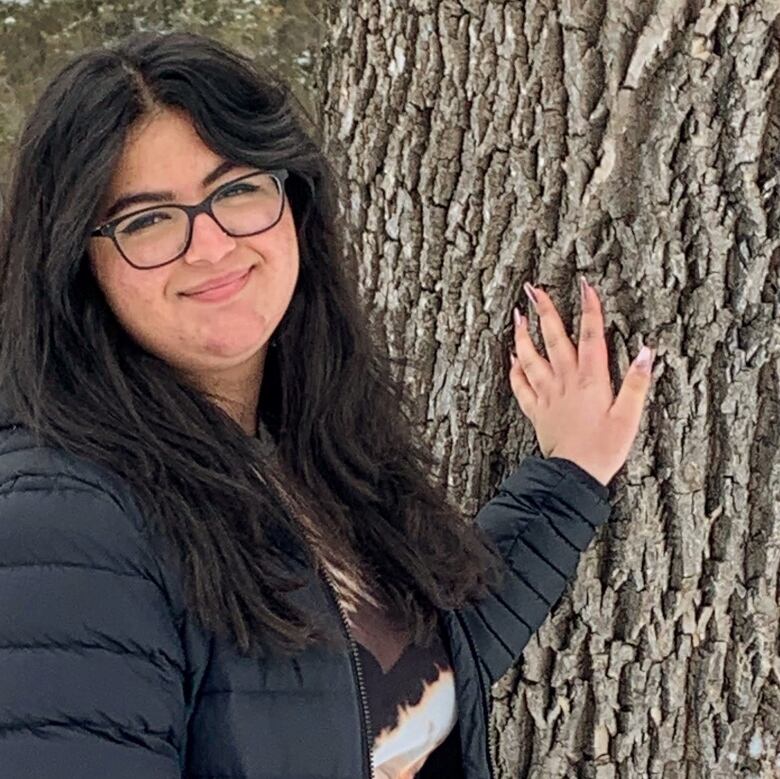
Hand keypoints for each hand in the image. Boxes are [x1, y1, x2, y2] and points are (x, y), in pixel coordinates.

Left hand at [508, 278, 654, 486]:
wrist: (574, 474)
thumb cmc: (604, 448)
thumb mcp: (629, 417)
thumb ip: (637, 383)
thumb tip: (647, 352)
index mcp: (590, 380)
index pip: (591, 336)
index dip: (589, 309)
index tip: (585, 286)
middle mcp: (565, 382)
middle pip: (553, 339)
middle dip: (544, 311)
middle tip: (534, 290)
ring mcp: (547, 396)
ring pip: (530, 358)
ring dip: (523, 336)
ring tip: (518, 317)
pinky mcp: (537, 411)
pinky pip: (521, 386)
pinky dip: (515, 370)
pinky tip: (512, 359)